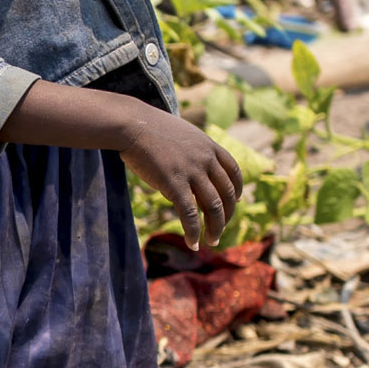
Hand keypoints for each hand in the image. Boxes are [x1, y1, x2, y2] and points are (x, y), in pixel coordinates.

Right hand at [120, 109, 242, 248]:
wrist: (131, 124)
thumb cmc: (149, 129)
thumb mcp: (180, 135)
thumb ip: (190, 151)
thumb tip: (189, 168)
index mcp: (208, 146)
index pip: (233, 171)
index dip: (236, 189)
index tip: (235, 200)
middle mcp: (205, 159)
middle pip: (226, 193)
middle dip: (226, 216)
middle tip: (219, 230)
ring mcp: (191, 171)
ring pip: (213, 207)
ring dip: (215, 228)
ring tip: (211, 241)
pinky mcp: (174, 184)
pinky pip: (189, 213)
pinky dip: (193, 231)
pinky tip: (193, 243)